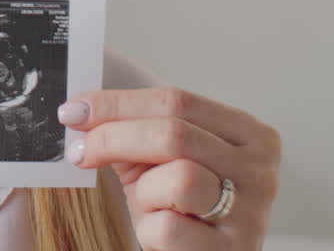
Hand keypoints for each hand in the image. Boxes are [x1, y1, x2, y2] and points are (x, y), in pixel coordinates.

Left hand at [58, 87, 280, 249]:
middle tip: (77, 151)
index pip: (177, 100)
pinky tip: (157, 234)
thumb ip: (129, 130)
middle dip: (113, 138)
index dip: (117, 103)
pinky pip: (171, 228)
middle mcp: (260, 170)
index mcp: (248, 134)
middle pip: (174, 133)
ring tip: (146, 204)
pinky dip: (149, 230)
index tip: (73, 111)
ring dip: (144, 191)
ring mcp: (252, 213)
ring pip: (181, 178)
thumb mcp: (158, 161)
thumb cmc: (178, 209)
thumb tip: (79, 111)